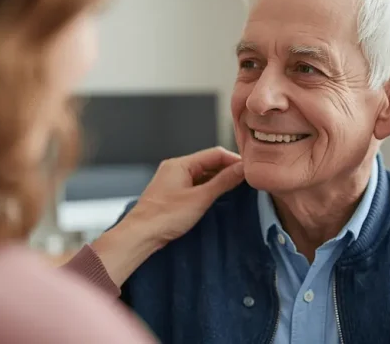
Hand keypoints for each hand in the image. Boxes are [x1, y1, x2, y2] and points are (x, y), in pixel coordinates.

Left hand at [126, 146, 244, 245]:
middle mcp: (175, 168)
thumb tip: (242, 169)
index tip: (250, 169)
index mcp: (180, 164)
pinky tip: (218, 197)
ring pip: (202, 174)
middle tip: (247, 179)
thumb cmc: (165, 217)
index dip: (234, 160)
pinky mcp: (172, 194)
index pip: (214, 153)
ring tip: (237, 188)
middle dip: (227, 169)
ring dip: (218, 180)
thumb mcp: (200, 198)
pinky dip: (208, 188)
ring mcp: (173, 181)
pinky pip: (195, 185)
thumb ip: (223, 182)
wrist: (140, 235)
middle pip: (208, 163)